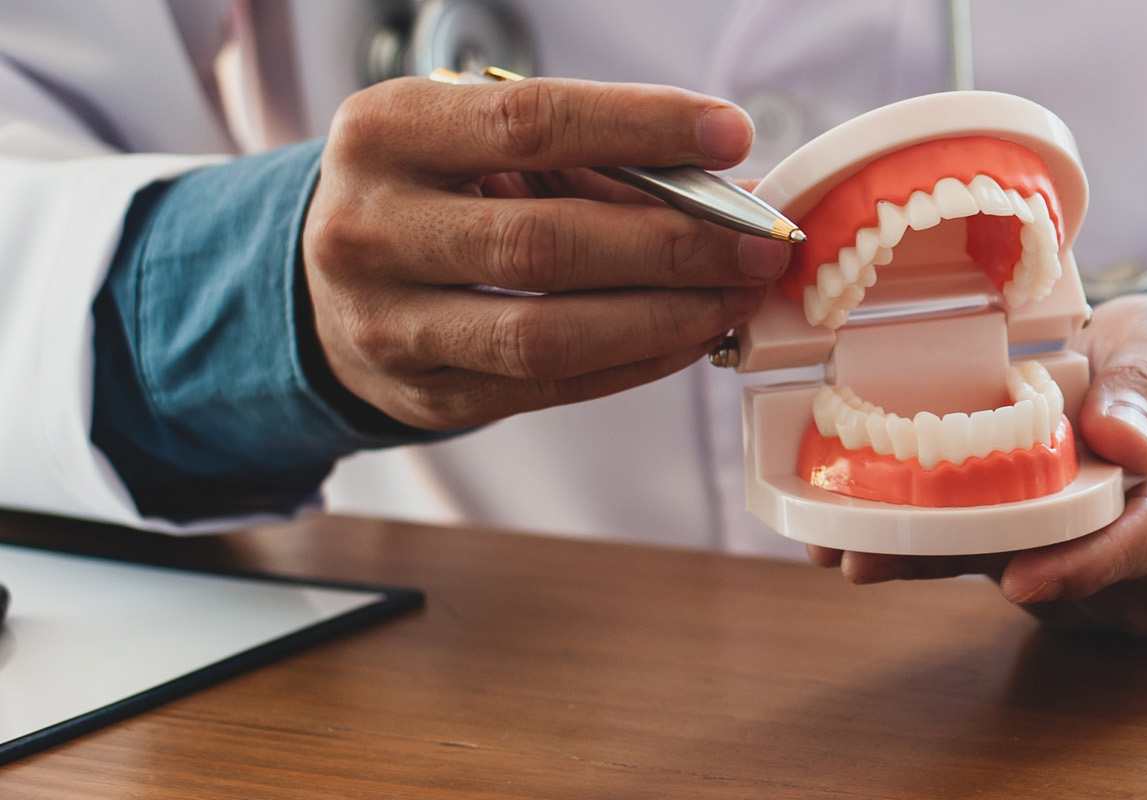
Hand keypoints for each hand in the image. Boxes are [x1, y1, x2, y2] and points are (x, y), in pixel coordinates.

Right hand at [304, 77, 789, 428]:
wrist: (320, 284)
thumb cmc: (429, 193)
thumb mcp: (478, 144)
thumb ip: (589, 155)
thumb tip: (729, 182)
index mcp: (385, 133)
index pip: (528, 123)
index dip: (640, 128)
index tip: (729, 134)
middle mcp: (371, 229)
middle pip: (545, 243)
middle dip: (674, 244)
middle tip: (758, 241)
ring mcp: (390, 325)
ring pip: (548, 333)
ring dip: (664, 316)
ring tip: (736, 293)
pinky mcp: (426, 397)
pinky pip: (551, 386)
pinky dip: (636, 360)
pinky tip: (692, 334)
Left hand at [811, 294, 1146, 636]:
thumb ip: (1145, 378)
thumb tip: (1124, 443)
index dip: (1087, 562)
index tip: (1020, 577)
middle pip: (1088, 576)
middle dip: (988, 560)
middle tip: (878, 553)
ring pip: (1055, 595)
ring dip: (971, 565)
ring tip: (879, 536)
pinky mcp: (1113, 606)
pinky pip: (1041, 594)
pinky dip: (979, 566)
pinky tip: (907, 546)